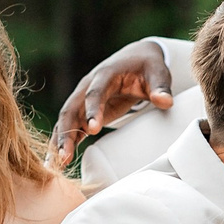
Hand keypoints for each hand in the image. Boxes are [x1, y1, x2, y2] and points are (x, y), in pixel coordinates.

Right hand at [52, 39, 174, 164]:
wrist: (137, 58)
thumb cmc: (148, 67)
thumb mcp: (158, 73)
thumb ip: (161, 87)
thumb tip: (165, 102)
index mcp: (106, 74)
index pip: (95, 92)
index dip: (92, 109)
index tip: (93, 129)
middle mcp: (88, 86)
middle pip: (71, 109)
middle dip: (66, 132)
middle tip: (65, 155)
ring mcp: (84, 99)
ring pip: (67, 121)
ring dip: (61, 141)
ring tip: (58, 164)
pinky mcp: (86, 111)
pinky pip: (71, 127)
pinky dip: (64, 142)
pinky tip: (59, 161)